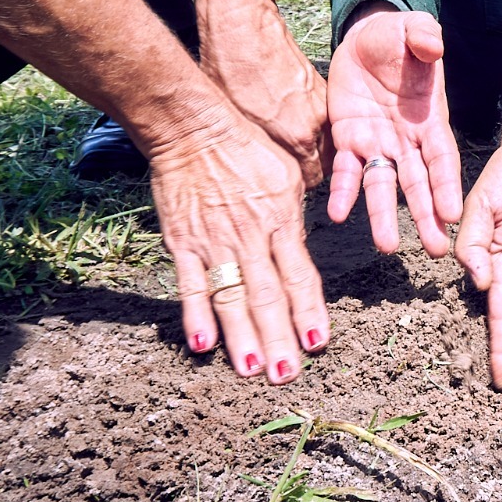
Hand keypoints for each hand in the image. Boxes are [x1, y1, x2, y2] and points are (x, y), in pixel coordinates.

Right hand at [147, 107, 327, 384]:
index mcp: (281, 222)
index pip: (300, 277)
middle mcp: (250, 236)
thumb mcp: (287, 177)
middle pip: (268, 297)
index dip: (309, 312)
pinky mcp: (182, 242)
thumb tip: (309, 246)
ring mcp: (214, 242)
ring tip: (252, 372)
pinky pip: (190, 283)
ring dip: (242, 338)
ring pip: (232, 297)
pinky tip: (203, 345)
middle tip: (288, 374)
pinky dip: (195, 315)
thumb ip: (295, 218)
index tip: (319, 343)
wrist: (192, 127)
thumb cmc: (246, 148)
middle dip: (279, 339)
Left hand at [194, 0, 328, 185]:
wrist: (242, 25)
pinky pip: (323, 120)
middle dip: (311, 168)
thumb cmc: (228, 69)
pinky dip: (313, 125)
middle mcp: (315, 123)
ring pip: (327, 141)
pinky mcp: (320, 87)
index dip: (299, 183)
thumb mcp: (232, 122)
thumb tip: (259, 173)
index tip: (287, 182)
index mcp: (295, 137)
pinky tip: (290, 119)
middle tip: (288, 166)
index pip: (313, 179)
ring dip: (314, 147)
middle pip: (326, 163)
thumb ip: (256, 153)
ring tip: (290, 144)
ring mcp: (321, 103)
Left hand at [327, 3, 461, 256]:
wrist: (365, 40)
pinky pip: (345, 171)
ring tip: (386, 247)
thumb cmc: (397, 38)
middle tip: (436, 249)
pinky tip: (338, 215)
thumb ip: (425, 37)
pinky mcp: (348, 140)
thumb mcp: (413, 30)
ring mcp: (378, 144)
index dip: (447, 185)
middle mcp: (407, 141)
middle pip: (417, 184)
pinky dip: (343, 193)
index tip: (454, 215)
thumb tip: (434, 46)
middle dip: (426, 216)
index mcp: (430, 120)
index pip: (441, 158)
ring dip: (384, 217)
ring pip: (382, 186)